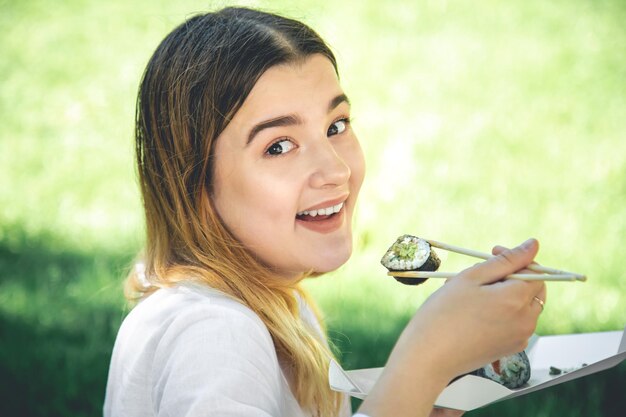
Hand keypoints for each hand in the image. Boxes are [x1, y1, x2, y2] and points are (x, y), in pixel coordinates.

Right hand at [359, 239, 544, 416]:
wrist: (429, 356)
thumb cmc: (443, 313)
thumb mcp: (471, 278)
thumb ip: (506, 260)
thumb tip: (533, 244)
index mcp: (516, 299)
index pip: (535, 270)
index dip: (515, 258)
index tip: (492, 253)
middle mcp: (526, 320)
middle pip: (534, 288)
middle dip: (513, 276)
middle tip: (481, 273)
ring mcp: (520, 337)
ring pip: (524, 305)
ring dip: (505, 293)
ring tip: (471, 294)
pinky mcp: (511, 348)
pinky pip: (516, 322)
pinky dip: (502, 312)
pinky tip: (473, 312)